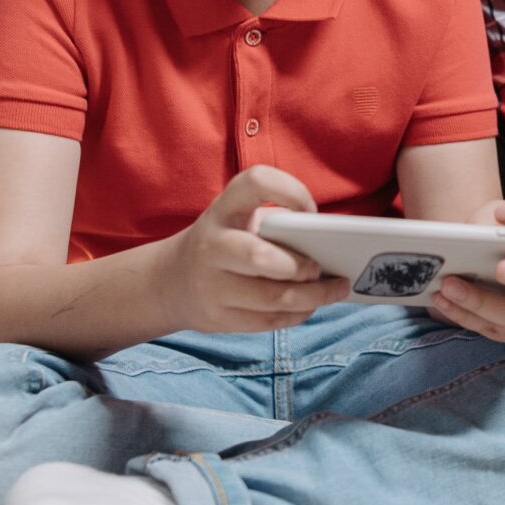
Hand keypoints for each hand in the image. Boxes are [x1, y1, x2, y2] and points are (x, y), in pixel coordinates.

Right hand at [167, 166, 350, 333]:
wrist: (170, 281)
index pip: (255, 182)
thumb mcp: (239, 221)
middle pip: (259, 257)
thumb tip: (330, 244)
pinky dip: (297, 315)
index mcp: (223, 209)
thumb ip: (276, 224)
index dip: (290, 192)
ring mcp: (211, 285)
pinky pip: (267, 322)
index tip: (311, 211)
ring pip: (270, 298)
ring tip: (334, 290)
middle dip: (298, 266)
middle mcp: (212, 245)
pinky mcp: (216, 318)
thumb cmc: (225, 243)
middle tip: (319, 268)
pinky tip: (309, 306)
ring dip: (311, 297)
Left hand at [426, 196, 504, 343]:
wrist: (489, 266)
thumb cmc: (494, 237)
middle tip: (501, 269)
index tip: (501, 211)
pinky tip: (442, 300)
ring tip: (449, 285)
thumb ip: (489, 222)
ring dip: (482, 301)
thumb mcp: (493, 219)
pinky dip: (465, 315)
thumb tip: (474, 235)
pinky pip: (497, 329)